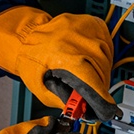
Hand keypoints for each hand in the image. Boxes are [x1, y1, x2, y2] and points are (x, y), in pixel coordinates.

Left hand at [0, 7, 119, 121]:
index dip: (101, 98)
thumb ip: (64, 100)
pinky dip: (102, 56)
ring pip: (107, 58)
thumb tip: (84, 110)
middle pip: (102, 71)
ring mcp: (86, 29)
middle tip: (90, 93)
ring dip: (101, 71)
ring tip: (86, 73)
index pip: (93, 80)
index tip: (107, 108)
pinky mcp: (92, 23)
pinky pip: (107, 45)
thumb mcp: (42, 88)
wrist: (26, 37)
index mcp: (64, 56)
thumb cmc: (32, 61)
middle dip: (99, 86)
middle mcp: (77, 40)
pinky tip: (90, 59)